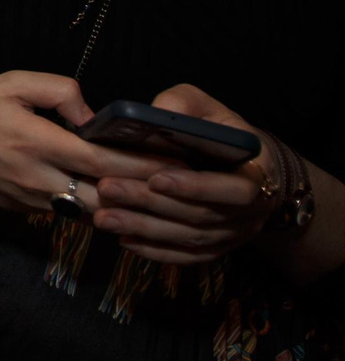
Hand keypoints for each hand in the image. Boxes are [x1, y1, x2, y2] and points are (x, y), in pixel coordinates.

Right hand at [0, 71, 173, 217]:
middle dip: (146, 189)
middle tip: (183, 181)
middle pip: (106, 194)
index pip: (101, 161)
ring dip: (125, 203)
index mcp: (34, 141)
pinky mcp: (29, 213)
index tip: (176, 159)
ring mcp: (34, 201)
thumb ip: (58, 90)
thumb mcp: (10, 83)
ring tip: (158, 190)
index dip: (141, 164)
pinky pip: (73, 211)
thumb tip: (94, 114)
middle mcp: (37, 178)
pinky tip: (119, 194)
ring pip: (94, 211)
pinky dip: (99, 204)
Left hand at [91, 85, 283, 263]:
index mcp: (257, 175)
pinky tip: (124, 241)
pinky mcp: (216, 248)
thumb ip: (186, 104)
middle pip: (200, 215)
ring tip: (104, 218)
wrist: (251, 169)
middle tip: (107, 189)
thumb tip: (155, 111)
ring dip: (145, 229)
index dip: (196, 187)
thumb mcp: (211, 109)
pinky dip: (156, 251)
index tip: (155, 178)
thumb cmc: (224, 134)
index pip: (233, 189)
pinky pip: (187, 256)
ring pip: (189, 238)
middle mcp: (250, 213)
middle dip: (151, 203)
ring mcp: (233, 235)